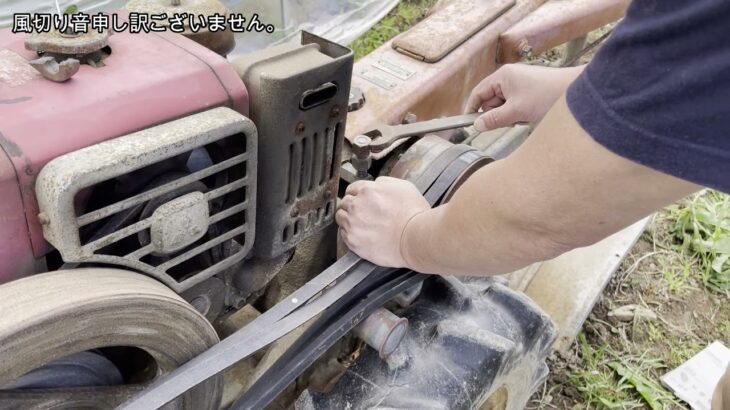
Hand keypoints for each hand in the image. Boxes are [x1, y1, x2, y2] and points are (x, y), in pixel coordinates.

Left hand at [336, 177, 429, 267]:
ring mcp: (353, 224)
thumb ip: (384, 182)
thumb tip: (375, 184)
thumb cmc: (413, 214)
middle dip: (352, 206)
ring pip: (340, 217)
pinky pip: (343, 234)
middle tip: (362, 213)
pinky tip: (361, 234)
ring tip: (360, 224)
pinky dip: (349, 233)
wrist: (415, 238)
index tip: (360, 200)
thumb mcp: (403, 186)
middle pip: (344, 202)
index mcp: (368, 191)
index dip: (357, 194)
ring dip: (347, 219)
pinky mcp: (352, 241)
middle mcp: (357, 206)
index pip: (352, 188)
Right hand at [465, 64, 583, 130]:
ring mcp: (520, 84)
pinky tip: (531, 115)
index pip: (479, 92)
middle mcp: (510, 77)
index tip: (469, 123)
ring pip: (504, 105)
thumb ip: (494, 119)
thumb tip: (477, 125)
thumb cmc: (547, 96)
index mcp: (503, 76)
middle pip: (491, 100)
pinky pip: (515, 106)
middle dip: (498, 113)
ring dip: (510, 115)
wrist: (577, 93)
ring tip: (525, 116)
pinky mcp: (529, 91)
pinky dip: (520, 113)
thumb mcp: (517, 111)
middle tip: (511, 120)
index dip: (472, 108)